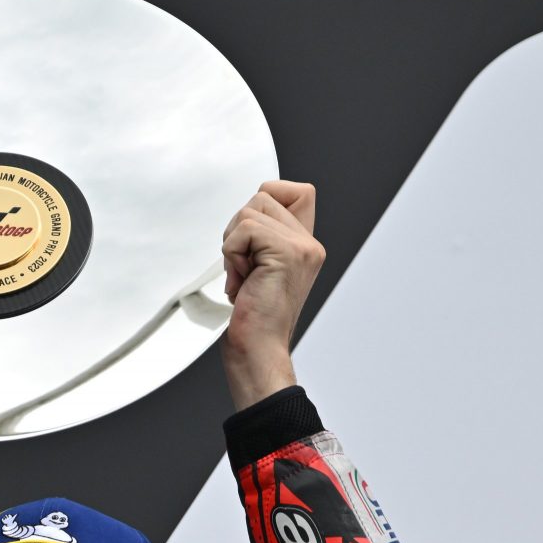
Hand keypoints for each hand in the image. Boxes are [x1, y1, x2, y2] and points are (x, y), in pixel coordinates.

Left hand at [220, 180, 324, 407]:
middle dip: (239, 230)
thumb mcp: (259, 269)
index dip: (267, 200)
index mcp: (307, 246)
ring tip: (243, 277)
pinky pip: (244, 229)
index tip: (252, 241)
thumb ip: (262, 238)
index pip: (297, 191)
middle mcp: (311, 244)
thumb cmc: (252, 319)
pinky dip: (232, 254)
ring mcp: (302, 248)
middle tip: (243, 268)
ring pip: (251, 210)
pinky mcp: (287, 253)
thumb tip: (247, 211)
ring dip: (233, 244)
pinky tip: (241, 282)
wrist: (257, 351)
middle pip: (264, 195)